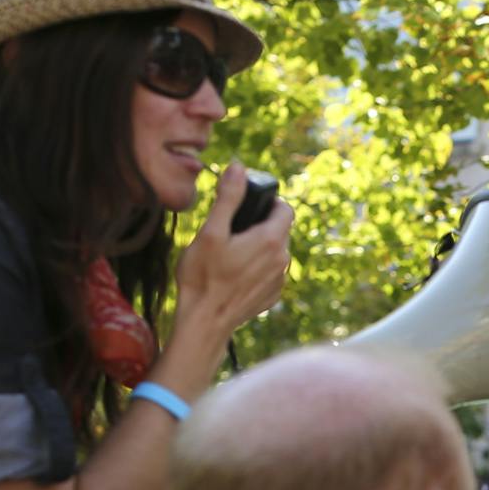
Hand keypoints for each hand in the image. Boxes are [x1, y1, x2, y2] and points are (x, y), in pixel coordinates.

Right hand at [172, 161, 292, 346]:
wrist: (204, 322)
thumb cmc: (203, 276)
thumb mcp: (210, 232)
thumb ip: (228, 198)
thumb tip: (238, 168)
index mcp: (270, 240)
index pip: (285, 209)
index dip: (269, 202)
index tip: (249, 206)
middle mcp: (282, 260)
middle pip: (280, 230)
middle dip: (260, 224)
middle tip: (233, 230)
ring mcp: (279, 280)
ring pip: (276, 251)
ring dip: (259, 246)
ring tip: (231, 252)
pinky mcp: (273, 296)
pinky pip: (271, 272)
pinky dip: (258, 267)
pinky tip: (235, 273)